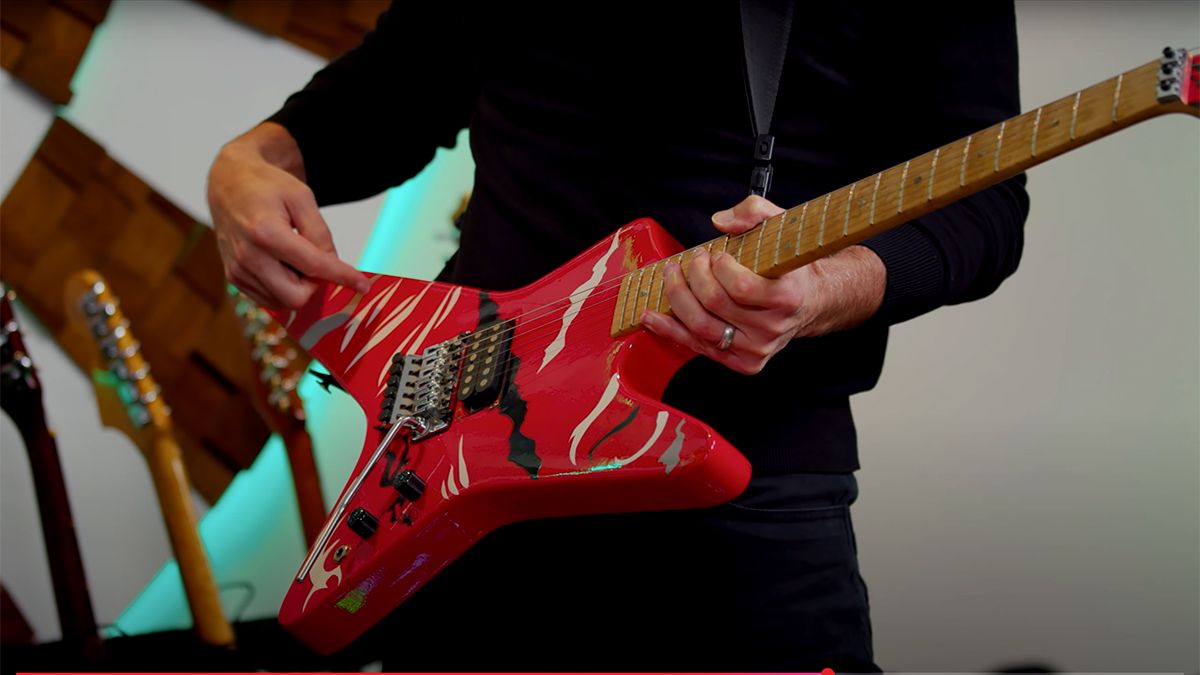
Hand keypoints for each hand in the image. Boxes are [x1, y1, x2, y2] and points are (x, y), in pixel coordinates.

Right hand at [207, 123, 369, 309]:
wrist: (229, 183)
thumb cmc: (267, 186)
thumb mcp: (302, 198)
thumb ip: (320, 234)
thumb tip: (332, 265)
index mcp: (266, 233)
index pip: (313, 266)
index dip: (342, 277)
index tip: (363, 286)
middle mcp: (248, 256)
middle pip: (296, 297)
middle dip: (316, 286)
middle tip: (319, 263)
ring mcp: (237, 270)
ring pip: (283, 302)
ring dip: (299, 287)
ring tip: (296, 257)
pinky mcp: (233, 278)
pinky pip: (269, 299)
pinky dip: (283, 288)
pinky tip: (283, 265)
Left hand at [640, 195, 885, 374]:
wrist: (813, 302)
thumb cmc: (793, 267)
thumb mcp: (783, 228)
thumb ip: (755, 211)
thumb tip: (721, 221)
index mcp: (787, 297)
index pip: (741, 287)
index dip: (719, 267)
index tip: (717, 254)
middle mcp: (772, 329)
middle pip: (714, 305)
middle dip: (693, 276)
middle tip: (692, 260)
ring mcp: (757, 349)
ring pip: (701, 328)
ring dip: (677, 298)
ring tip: (671, 276)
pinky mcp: (743, 362)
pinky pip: (698, 347)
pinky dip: (670, 330)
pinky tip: (652, 316)